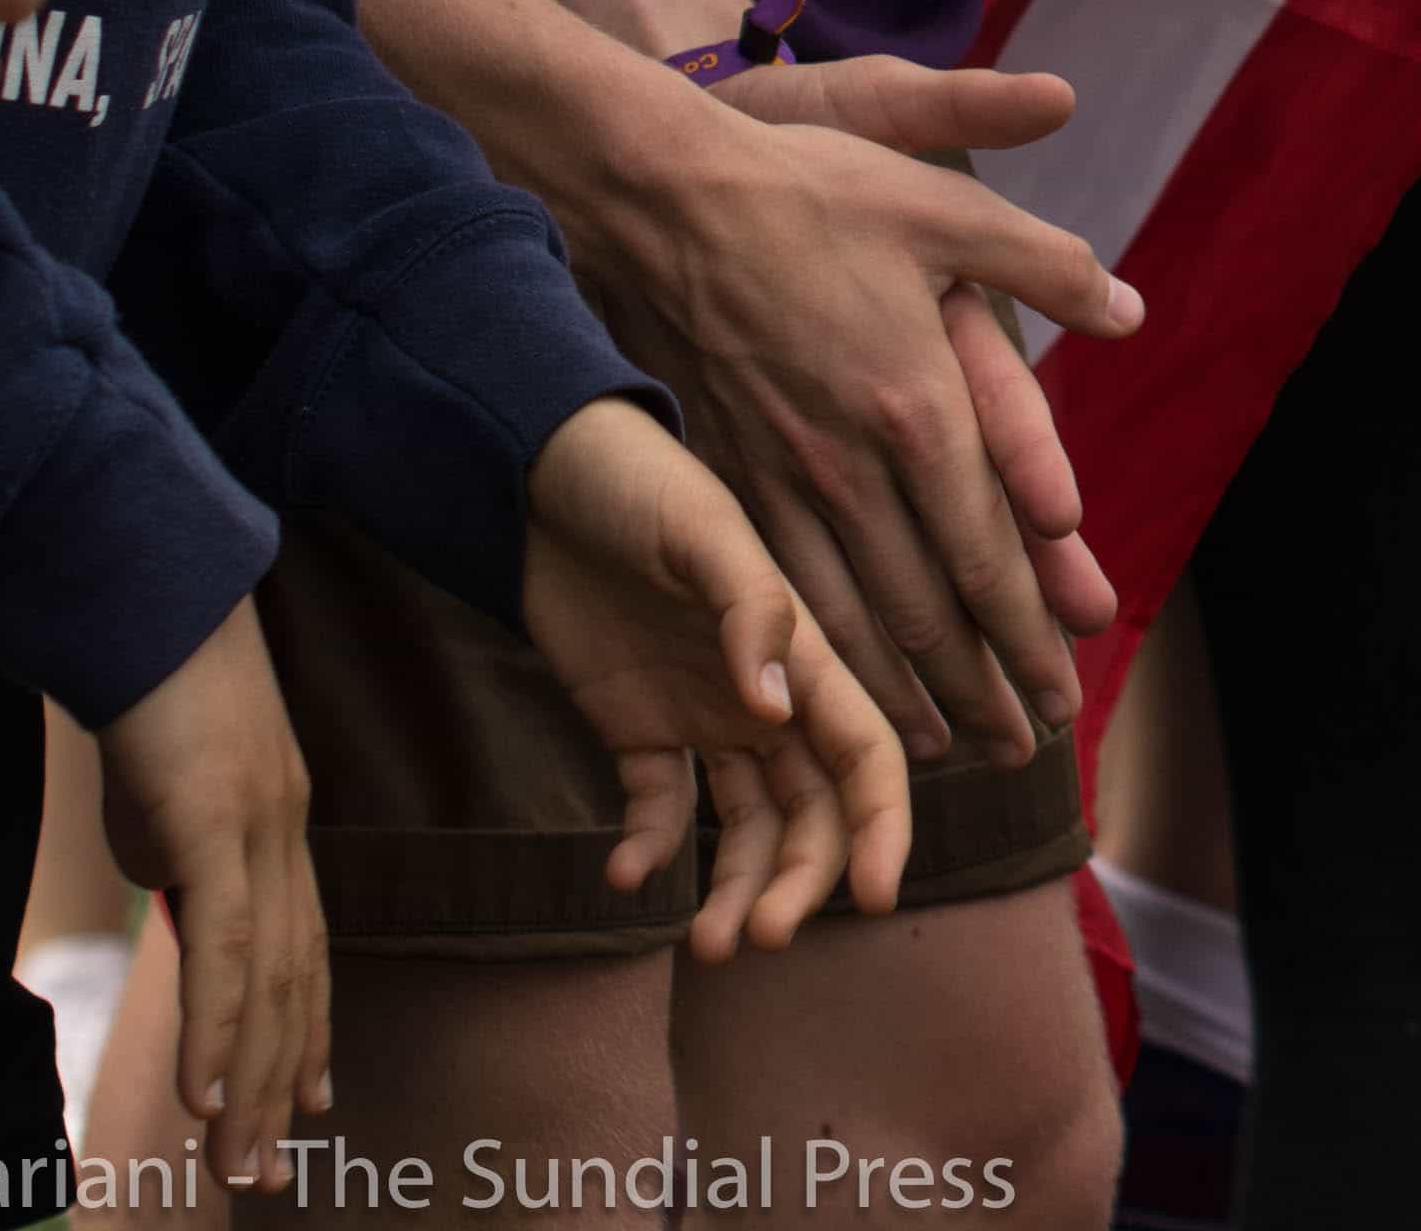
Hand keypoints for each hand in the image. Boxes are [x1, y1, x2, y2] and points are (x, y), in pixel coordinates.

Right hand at [93, 599, 328, 1190]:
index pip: (302, 948)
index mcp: (277, 820)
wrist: (134, 589)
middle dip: (283, 1077)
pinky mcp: (217, 820)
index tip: (311, 1095)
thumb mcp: (159, 785)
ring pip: (268, 980)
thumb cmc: (138, 677)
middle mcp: (285, 831)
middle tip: (276, 1163)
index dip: (306, 1027)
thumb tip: (172, 892)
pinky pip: (226, 942)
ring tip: (241, 1159)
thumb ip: (176, 846)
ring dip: (252, 1079)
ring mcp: (258, 826)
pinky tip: (207, 1090)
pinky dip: (218, 1025)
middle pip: (294, 979)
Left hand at [517, 399, 908, 958]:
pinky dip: (652, 849)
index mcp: (804, 654)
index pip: (867, 755)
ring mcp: (704, 715)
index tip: (872, 900)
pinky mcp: (637, 725)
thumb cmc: (637, 484)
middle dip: (800, 881)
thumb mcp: (699, 534)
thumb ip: (748, 614)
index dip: (882, 826)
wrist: (538, 475)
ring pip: (746, 825)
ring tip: (706, 945)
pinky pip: (661, 806)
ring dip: (738, 887)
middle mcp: (767, 697)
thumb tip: (777, 714)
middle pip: (812, 811)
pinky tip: (625, 875)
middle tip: (758, 941)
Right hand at [568, 56, 1139, 776]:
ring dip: (899, 690)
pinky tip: (829, 693)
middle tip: (1024, 746)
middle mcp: (851, 462)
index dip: (1030, 628)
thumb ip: (1047, 265)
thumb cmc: (815, 192)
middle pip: (927, 606)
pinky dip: (817, 654)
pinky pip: (779, 588)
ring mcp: (781, 475)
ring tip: (943, 751)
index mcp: (918, 404)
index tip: (1066, 688)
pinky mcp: (727, 474)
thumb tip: (1129, 314)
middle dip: (980, 685)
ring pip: (848, 616)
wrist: (661, 197)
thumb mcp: (948, 207)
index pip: (990, 549)